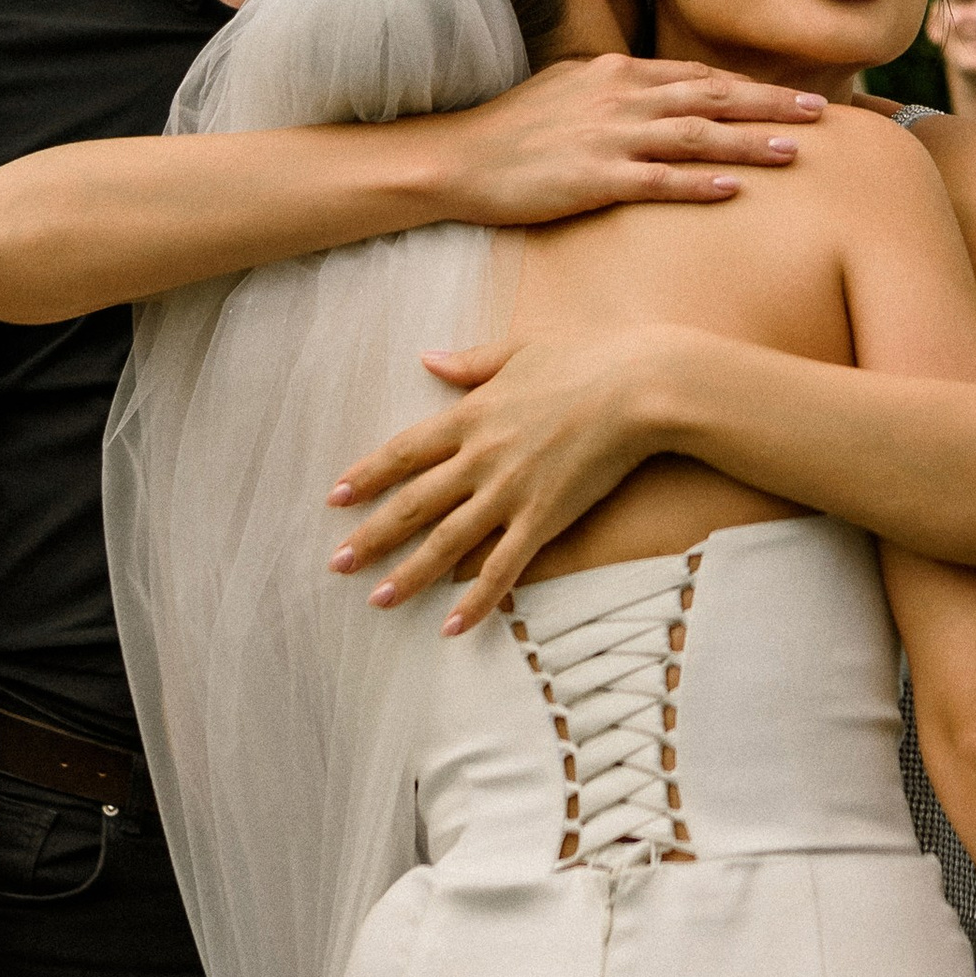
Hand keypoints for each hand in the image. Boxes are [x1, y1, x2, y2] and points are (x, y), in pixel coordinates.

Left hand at [328, 323, 717, 630]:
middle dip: (372, 536)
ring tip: (377, 600)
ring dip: (408, 574)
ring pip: (447, 542)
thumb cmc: (587, 359)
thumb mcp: (519, 350)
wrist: (640, 387)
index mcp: (471, 415)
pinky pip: (502, 567)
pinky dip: (475, 600)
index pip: (404, 452)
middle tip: (338, 563)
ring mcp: (510, 491)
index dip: (367, 476)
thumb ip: (470, 362)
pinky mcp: (544, 518)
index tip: (335, 497)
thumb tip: (426, 359)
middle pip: (414, 503)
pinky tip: (451, 626)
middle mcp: (480, 457)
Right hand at [450, 57, 820, 222]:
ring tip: (794, 151)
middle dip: (770, 105)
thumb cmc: (513, 128)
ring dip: (748, 142)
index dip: (750, 87)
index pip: (698, 76)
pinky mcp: (593, 177)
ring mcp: (608, 136)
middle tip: (822, 112)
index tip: (791, 95)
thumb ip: (617, 89)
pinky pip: (658, 180)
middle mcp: (620, 97)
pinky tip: (734, 188)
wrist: (458, 158)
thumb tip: (655, 91)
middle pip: (711, 98)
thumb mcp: (569, 88)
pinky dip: (699, 183)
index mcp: (617, 73)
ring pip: (696, 135)